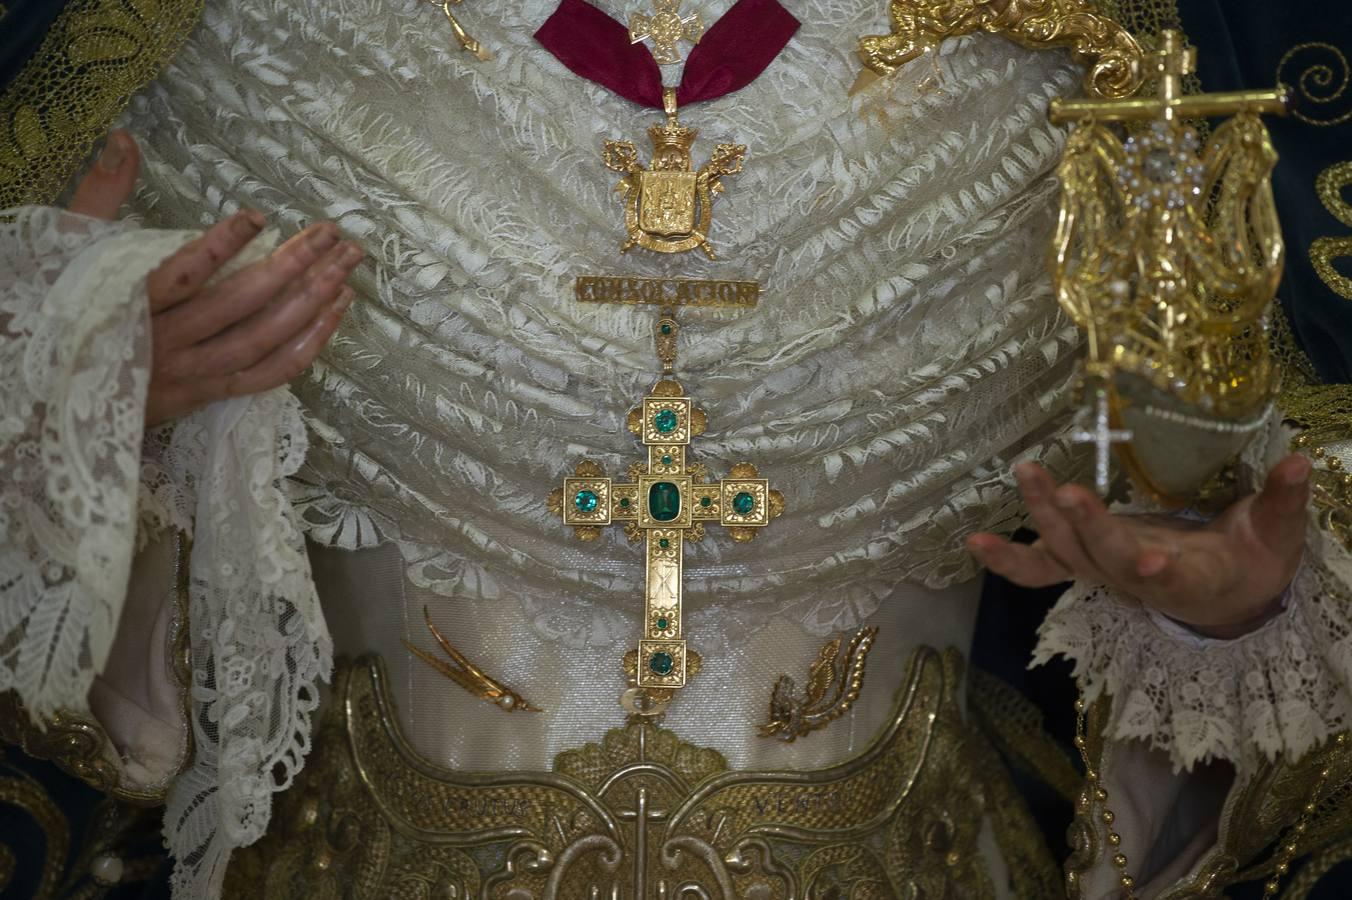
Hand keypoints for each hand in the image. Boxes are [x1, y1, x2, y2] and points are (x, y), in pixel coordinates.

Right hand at [69, 130, 360, 425]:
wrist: (59, 396)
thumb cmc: (71, 315)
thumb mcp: (77, 253)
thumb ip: (102, 195)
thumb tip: (123, 139)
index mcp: (131, 305)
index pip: (182, 274)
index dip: (221, 246)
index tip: (257, 216)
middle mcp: (168, 341)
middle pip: (240, 302)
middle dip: (293, 265)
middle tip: (333, 234)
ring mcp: (193, 372)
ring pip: (263, 337)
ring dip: (311, 300)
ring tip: (345, 265)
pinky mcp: (211, 394)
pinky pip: (270, 373)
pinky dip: (308, 344)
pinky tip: (335, 312)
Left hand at [967, 455, 1312, 637]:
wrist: (1224, 598)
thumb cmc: (1251, 562)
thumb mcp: (1276, 537)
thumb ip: (1283, 502)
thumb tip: (1300, 460)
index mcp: (1191, 579)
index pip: (1172, 576)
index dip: (1158, 571)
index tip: (1152, 560)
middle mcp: (1137, 581)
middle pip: (1104, 558)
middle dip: (1084, 527)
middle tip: (1065, 489)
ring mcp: (1104, 573)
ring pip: (1066, 554)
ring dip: (1042, 518)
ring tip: (1026, 472)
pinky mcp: (1085, 563)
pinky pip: (1038, 568)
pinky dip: (1007, 559)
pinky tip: (974, 541)